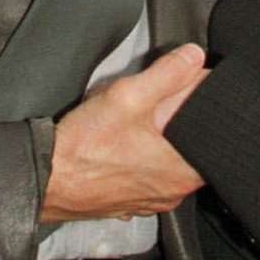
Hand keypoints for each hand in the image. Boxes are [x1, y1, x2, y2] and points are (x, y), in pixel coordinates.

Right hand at [42, 46, 207, 223]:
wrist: (44, 178)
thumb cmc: (82, 148)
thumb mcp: (127, 96)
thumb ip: (166, 73)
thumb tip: (193, 56)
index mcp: (181, 171)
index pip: (215, 137)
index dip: (206, 110)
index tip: (194, 91)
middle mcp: (170, 192)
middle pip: (192, 148)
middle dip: (181, 124)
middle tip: (161, 104)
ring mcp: (149, 202)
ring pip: (168, 164)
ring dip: (160, 142)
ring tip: (139, 122)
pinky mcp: (127, 203)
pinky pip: (146, 176)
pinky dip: (141, 160)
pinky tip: (123, 144)